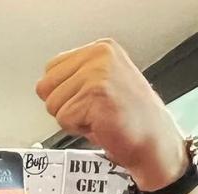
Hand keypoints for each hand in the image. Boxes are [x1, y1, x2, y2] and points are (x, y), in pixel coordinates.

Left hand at [36, 40, 185, 190]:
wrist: (152, 141)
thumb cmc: (128, 119)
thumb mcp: (102, 82)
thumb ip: (76, 77)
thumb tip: (44, 86)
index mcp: (100, 48)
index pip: (50, 69)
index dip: (62, 93)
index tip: (86, 101)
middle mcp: (99, 55)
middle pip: (45, 87)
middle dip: (63, 106)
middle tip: (91, 112)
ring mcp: (98, 73)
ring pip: (53, 105)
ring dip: (72, 119)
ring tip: (98, 117)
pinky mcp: (95, 95)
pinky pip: (64, 119)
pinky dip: (78, 129)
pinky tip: (100, 124)